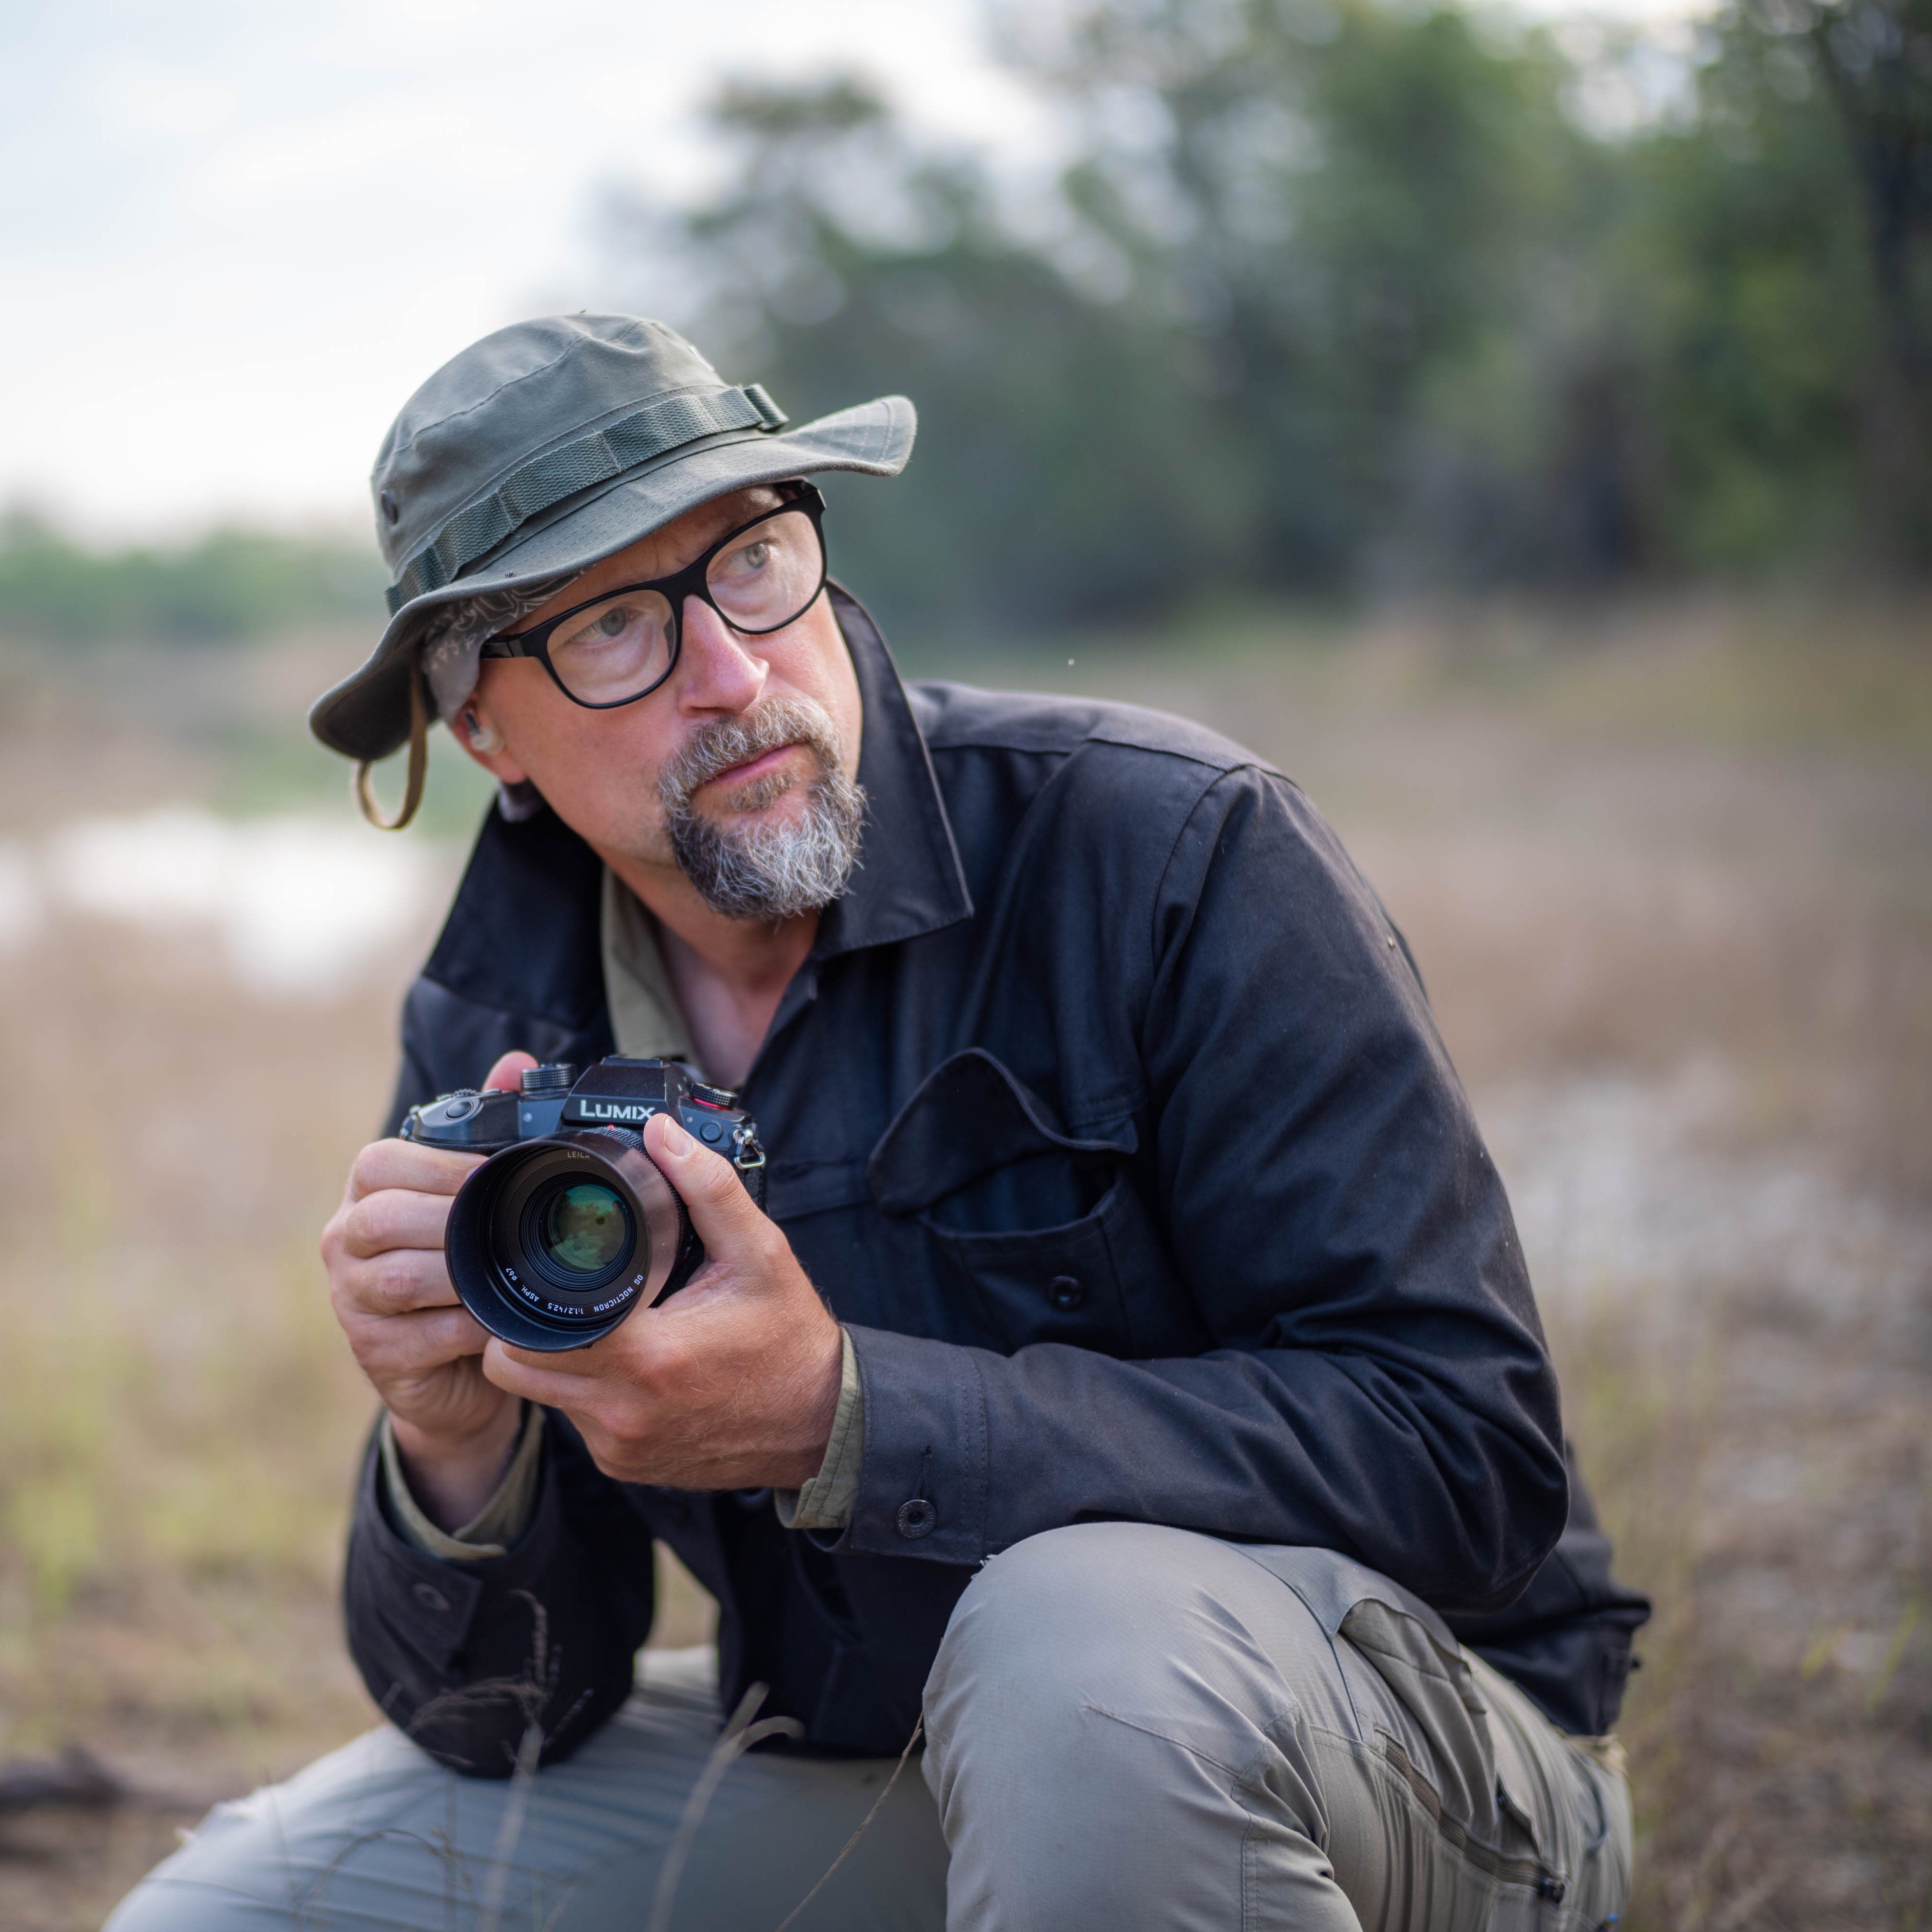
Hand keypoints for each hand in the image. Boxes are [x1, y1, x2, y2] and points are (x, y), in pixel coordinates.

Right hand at [320, 1051, 538, 1525]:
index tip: (494, 1174)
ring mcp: (351, 1299)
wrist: (463, 1364)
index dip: (439, 1167)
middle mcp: (346, 1240)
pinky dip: (466, 1326)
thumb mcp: (478, 1195)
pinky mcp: (373, 1352)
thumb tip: (516, 1062)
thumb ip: (491, 1126)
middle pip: (382, 1219)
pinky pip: (419, 1335)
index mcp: (369, 1192)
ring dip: (459, 1276)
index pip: (379, 1162)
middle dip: (451, 1221)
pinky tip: (498, 1321)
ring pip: (397, 1277)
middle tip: (505, 1228)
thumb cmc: (470, 1263)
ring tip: (504, 1274)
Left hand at [480, 1111, 844, 1491]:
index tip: (555, 1270)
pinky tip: (631, 1366)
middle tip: (573, 1294)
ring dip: (557, 1359)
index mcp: (648, 1355)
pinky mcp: (624, 1467)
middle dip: (529, 1325)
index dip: (527, 1293)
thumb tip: (661, 1134)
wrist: (821, 1422)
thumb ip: (707, 1188)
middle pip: (516, 1366)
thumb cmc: (788, 1338)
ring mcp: (619, 1447)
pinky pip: (576, 1422)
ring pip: (542, 1395)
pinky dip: (588, 1393)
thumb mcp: (759, 1253)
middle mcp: (623, 1411)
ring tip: (608, 1326)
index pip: (530, 1329)